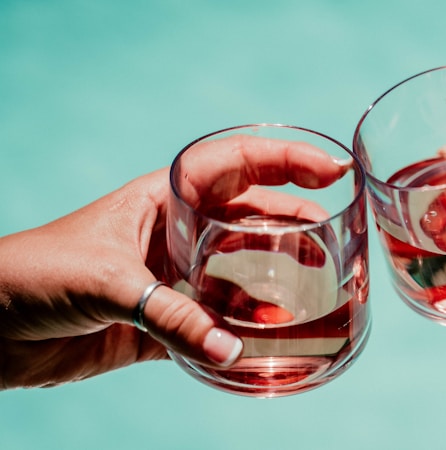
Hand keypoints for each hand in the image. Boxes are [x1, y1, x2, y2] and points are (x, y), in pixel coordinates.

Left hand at [0, 135, 348, 388]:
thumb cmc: (33, 276)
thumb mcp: (108, 284)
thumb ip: (173, 319)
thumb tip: (233, 351)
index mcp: (164, 198)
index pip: (237, 166)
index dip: (288, 161)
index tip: (333, 172)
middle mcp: (175, 233)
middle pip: (250, 216)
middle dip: (296, 220)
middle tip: (338, 233)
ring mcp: (171, 277)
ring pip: (238, 270)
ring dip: (276, 279)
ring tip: (318, 288)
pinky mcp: (159, 321)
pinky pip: (213, 323)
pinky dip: (239, 333)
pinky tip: (263, 343)